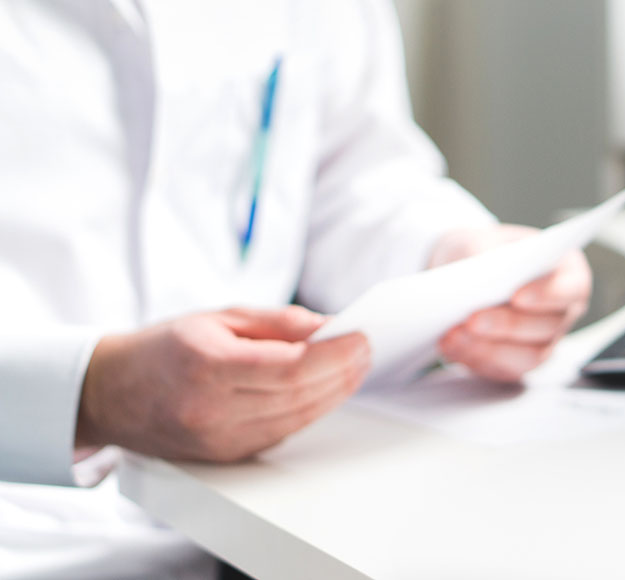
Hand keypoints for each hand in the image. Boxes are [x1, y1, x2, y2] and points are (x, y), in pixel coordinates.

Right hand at [76, 307, 369, 461]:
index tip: (361, 338)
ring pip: (295, 420)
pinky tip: (324, 392)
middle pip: (298, 396)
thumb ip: (277, 322)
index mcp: (208, 364)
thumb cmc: (166, 347)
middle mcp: (210, 407)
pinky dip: (308, 412)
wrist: (111, 392)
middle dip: (342, 373)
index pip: (290, 367)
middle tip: (365, 351)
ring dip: (333, 395)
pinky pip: (280, 434)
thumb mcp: (218, 317)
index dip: (334, 354)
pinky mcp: (223, 455)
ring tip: (354, 369)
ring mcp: (216, 438)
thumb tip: (328, 325)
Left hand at [430, 225, 591, 381]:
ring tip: (455, 335)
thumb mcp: (480, 240)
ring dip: (489, 348)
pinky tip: (452, 346)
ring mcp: (544, 340)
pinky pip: (504, 369)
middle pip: (547, 326)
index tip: (517, 297)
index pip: (570, 288)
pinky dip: (476, 359)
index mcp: (567, 273)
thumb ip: (483, 255)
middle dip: (507, 325)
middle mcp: (562, 311)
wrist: (463, 274)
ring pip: (528, 355)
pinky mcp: (520, 362)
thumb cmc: (482, 251)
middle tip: (473, 320)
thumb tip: (473, 281)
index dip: (548, 295)